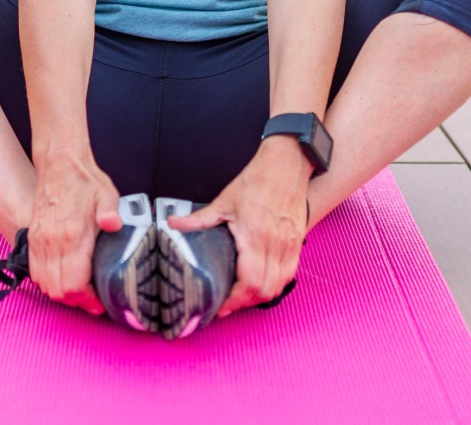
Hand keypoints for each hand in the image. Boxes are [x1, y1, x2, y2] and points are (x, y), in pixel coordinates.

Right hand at [27, 150, 122, 314]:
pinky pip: (35, 272)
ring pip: (45, 285)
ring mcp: (40, 241)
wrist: (59, 164)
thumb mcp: (107, 194)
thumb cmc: (84, 180)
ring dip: (61, 292)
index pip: (74, 284)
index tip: (100, 300)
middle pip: (59, 291)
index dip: (88, 299)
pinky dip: (48, 281)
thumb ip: (111, 212)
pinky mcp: (33, 238)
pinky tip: (62, 276)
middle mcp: (53, 242)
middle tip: (92, 297)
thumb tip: (113, 224)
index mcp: (73, 234)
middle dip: (77, 300)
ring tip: (79, 288)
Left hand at [166, 136, 310, 316]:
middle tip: (227, 303)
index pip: (250, 283)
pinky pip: (289, 274)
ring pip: (279, 286)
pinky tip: (261, 281)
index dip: (235, 300)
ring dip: (261, 295)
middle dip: (245, 302)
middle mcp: (276, 244)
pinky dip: (275, 284)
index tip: (221, 306)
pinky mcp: (297, 243)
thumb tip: (173, 224)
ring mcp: (290, 245)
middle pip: (265, 291)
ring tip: (242, 295)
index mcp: (255, 236)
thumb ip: (199, 219)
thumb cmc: (257, 180)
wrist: (287, 164)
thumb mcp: (224, 200)